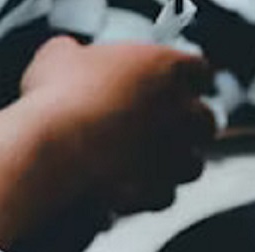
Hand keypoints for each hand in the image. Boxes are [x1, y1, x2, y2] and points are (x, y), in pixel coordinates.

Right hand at [22, 36, 215, 212]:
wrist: (50, 150)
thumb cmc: (55, 99)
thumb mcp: (56, 58)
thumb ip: (74, 53)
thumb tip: (67, 56)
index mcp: (165, 67)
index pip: (197, 70)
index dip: (182, 80)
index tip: (167, 87)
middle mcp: (181, 110)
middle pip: (204, 120)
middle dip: (185, 127)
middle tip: (158, 130)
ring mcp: (174, 153)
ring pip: (192, 164)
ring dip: (171, 165)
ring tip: (142, 166)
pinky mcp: (158, 190)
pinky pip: (164, 196)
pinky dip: (147, 195)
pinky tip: (125, 190)